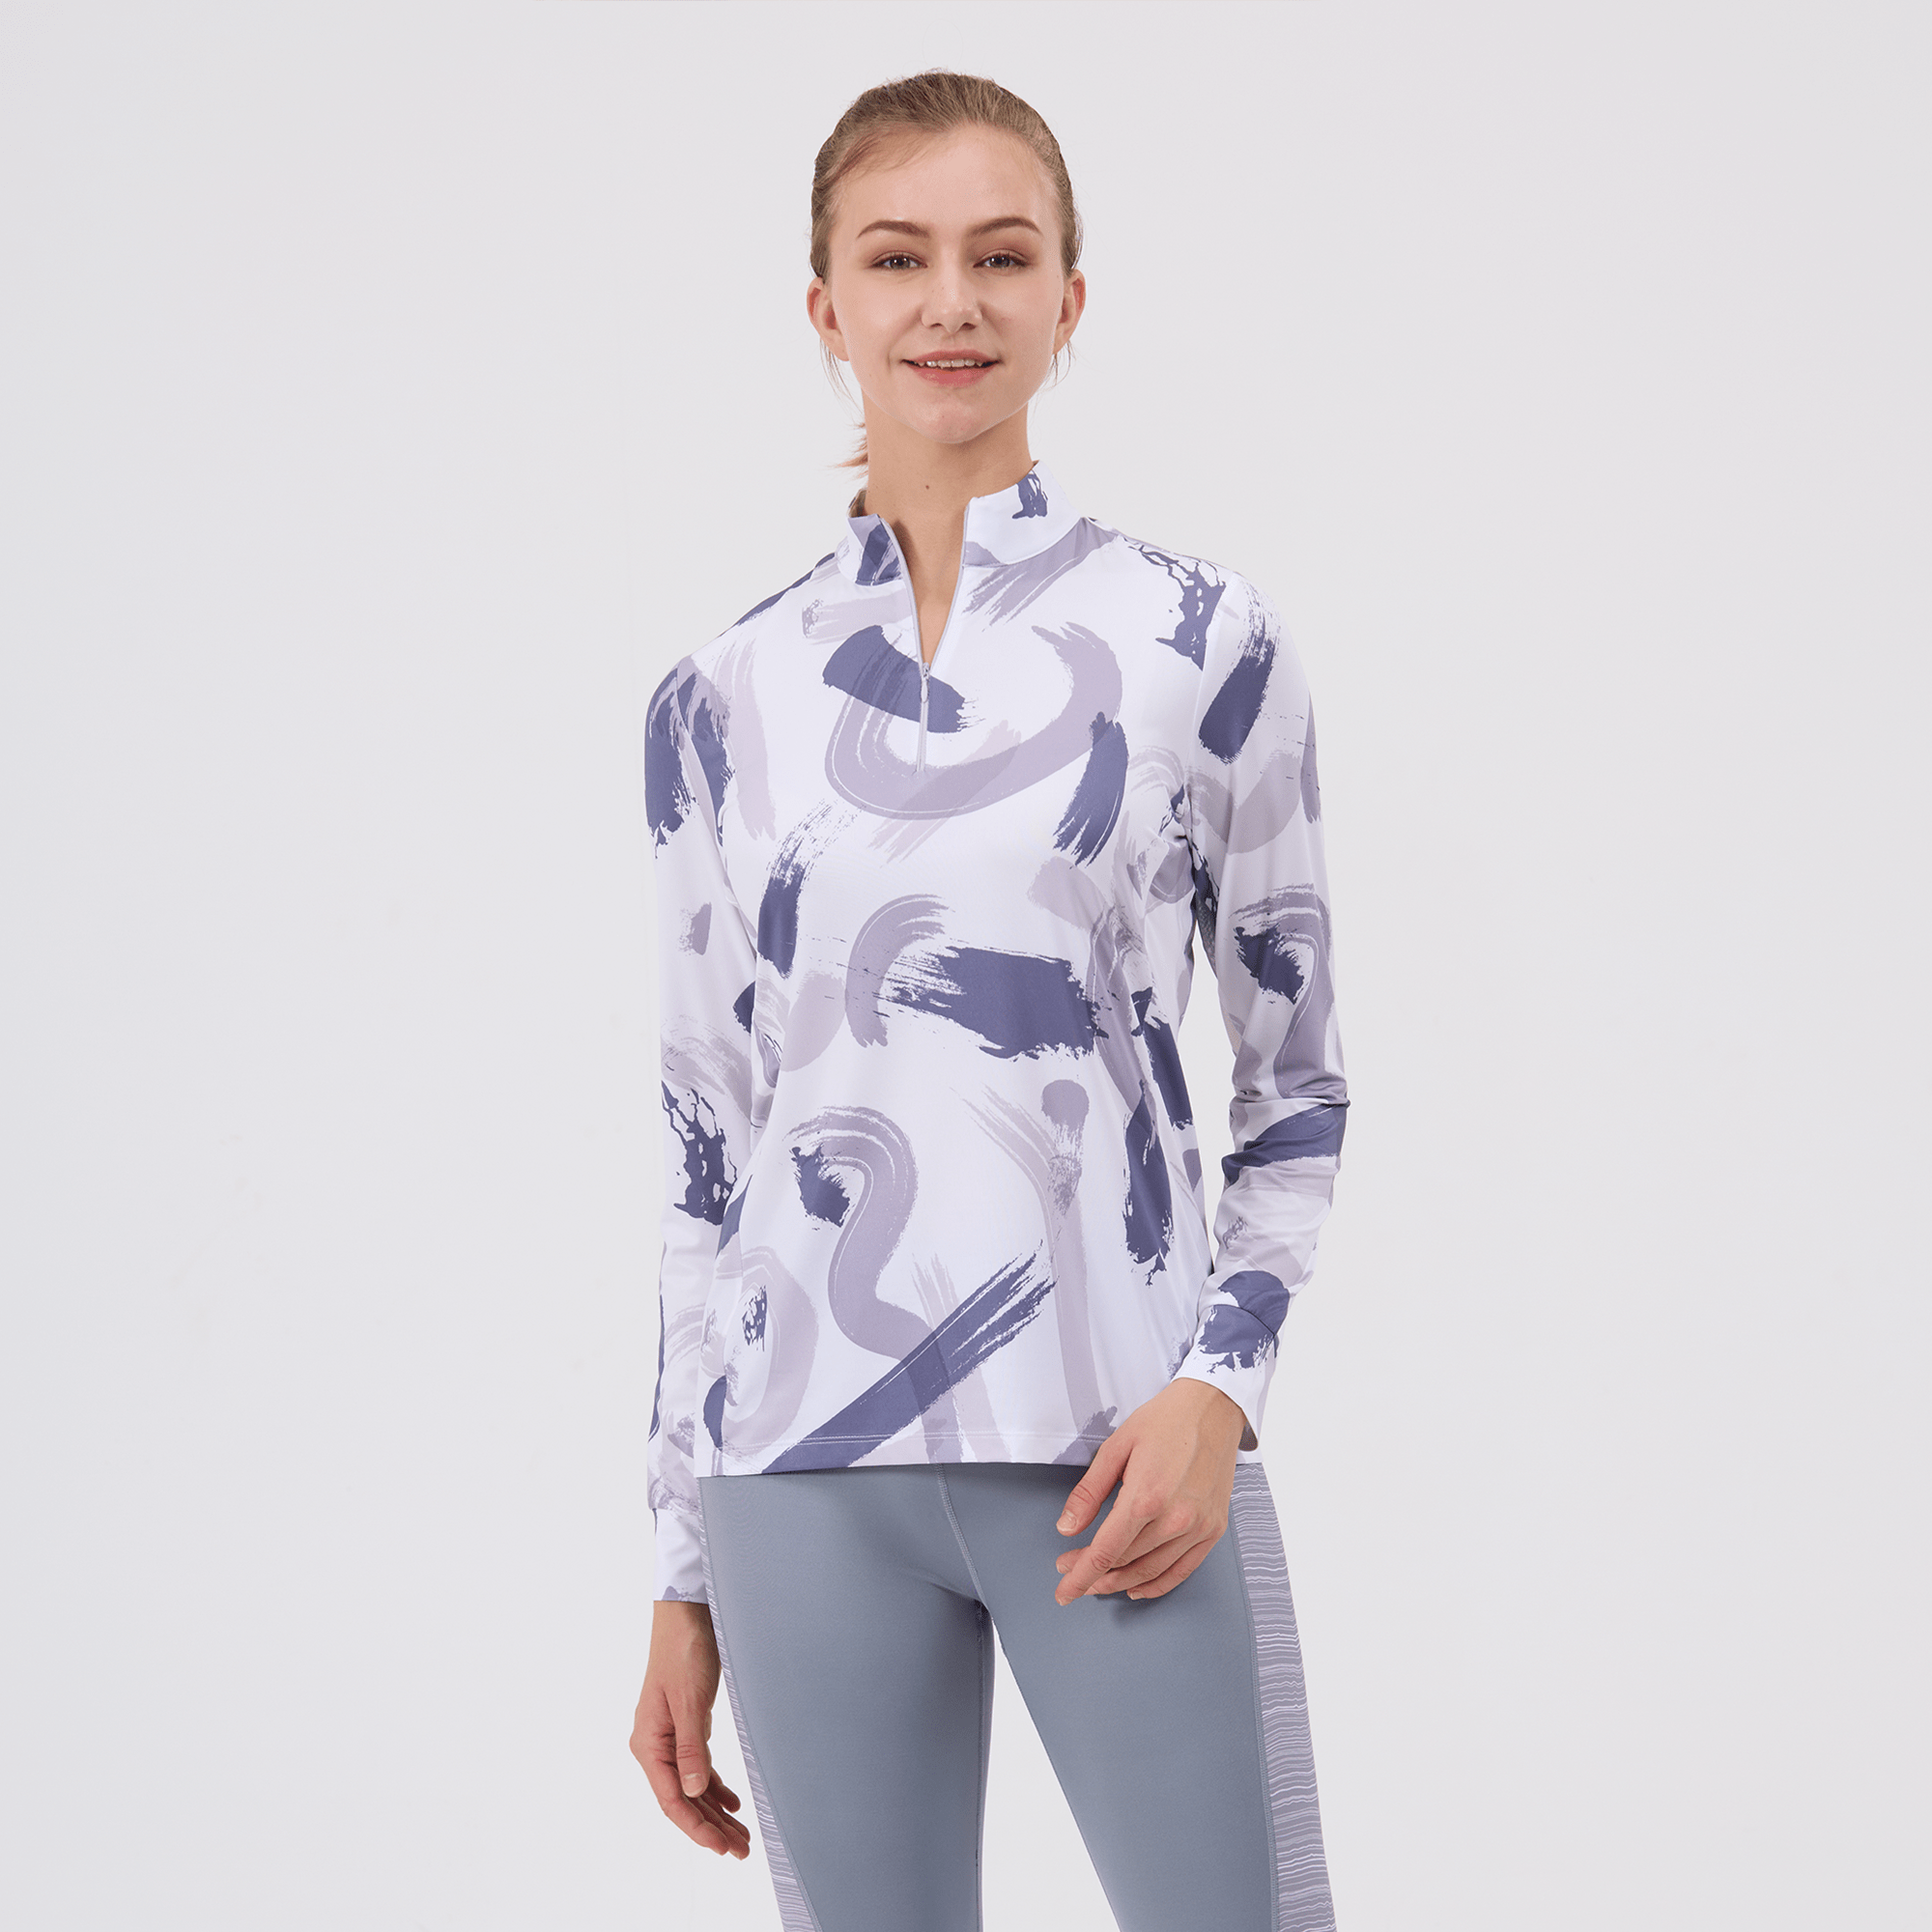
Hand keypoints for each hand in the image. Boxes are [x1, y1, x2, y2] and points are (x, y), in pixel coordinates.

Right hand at [631, 1600, 750, 1858]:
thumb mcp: (690, 1701)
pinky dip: (715, 1786)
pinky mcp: (685, 1725)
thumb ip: (691, 1748)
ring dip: (715, 1811)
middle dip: (711, 1827)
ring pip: (692, 1786)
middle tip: (741, 1850)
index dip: (696, 1827)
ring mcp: (670, 1736)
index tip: (722, 1848)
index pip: (671, 1800)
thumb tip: (691, 1793)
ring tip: (741, 1835)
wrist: (685, 1614)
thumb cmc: (683, 1651)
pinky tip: (732, 1802)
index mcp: (649, 1743)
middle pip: (683, 1799)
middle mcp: (655, 1745)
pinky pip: (698, 1767)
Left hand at [1052, 1378, 1247, 1604]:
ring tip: (1100, 1581)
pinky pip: (1183, 1571)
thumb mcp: (1116, 1447)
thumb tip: (1067, 1527)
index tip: (1064, 1591)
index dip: (1081, 1575)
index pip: (1105, 1550)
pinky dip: (1157, 1585)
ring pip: (1152, 1572)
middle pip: (1125, 1562)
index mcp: (1146, 1496)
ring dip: (1121, 1583)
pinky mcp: (1213, 1529)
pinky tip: (1138, 1587)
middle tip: (1072, 1570)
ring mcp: (1198, 1527)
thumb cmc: (1165, 1421)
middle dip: (1094, 1574)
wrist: (1213, 1408)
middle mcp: (1175, 1519)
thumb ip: (1089, 1492)